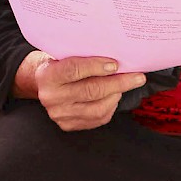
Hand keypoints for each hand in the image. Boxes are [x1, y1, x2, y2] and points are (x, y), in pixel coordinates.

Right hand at [13, 51, 145, 131]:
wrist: (43, 84)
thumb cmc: (58, 65)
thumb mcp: (63, 54)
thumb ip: (82, 55)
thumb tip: (113, 54)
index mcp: (47, 76)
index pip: (73, 70)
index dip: (95, 66)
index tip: (115, 64)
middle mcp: (51, 97)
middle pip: (90, 91)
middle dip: (118, 83)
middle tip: (137, 77)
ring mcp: (60, 114)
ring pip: (97, 108)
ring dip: (116, 95)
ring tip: (125, 85)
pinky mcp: (68, 125)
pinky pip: (97, 119)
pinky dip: (110, 107)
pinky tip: (114, 96)